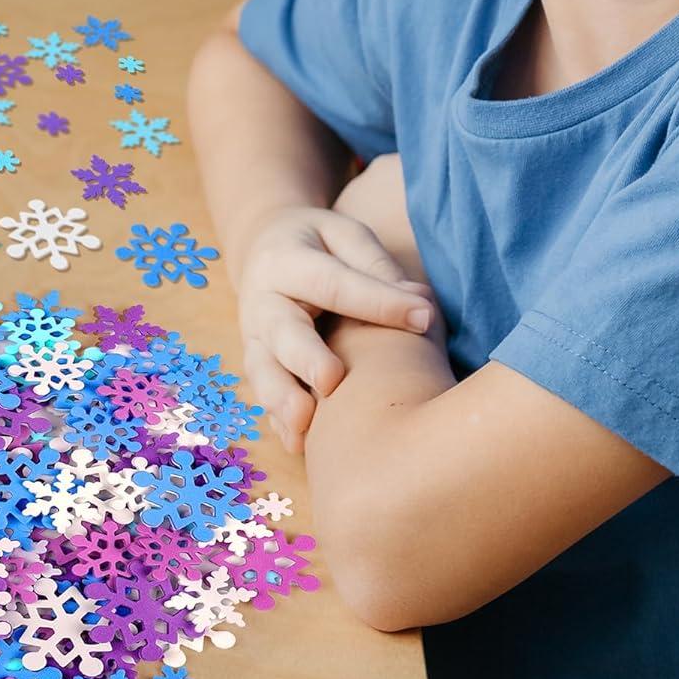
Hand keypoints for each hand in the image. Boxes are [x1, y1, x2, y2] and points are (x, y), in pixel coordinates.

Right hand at [237, 199, 434, 455]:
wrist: (263, 250)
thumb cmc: (317, 244)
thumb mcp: (344, 235)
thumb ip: (375, 266)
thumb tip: (417, 304)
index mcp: (286, 260)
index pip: (334, 283)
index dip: (377, 302)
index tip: (424, 319)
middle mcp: (263, 301)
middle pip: (282, 331)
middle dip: (306, 357)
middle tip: (332, 380)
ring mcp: (255, 338)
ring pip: (263, 371)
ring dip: (282, 399)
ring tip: (305, 424)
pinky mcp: (257, 365)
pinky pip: (264, 397)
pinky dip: (278, 422)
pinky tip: (298, 443)